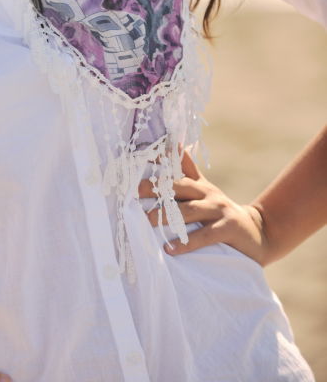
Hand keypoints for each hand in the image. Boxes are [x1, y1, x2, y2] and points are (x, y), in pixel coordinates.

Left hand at [138, 150, 270, 264]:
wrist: (258, 233)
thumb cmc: (221, 212)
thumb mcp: (206, 191)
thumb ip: (189, 170)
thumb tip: (174, 144)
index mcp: (201, 185)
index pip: (178, 171)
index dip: (160, 165)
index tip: (138, 164)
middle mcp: (209, 194)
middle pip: (180, 188)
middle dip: (156, 190)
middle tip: (135, 193)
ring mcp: (219, 210)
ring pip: (189, 211)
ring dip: (167, 216)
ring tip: (148, 220)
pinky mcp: (228, 229)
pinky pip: (204, 236)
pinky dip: (187, 243)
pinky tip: (171, 248)